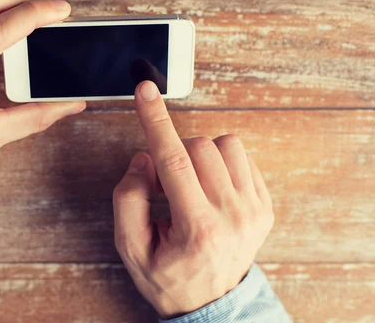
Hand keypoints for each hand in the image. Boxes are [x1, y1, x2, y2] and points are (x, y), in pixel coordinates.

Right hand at [113, 81, 273, 317]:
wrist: (212, 304)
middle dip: (174, 154)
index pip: (173, 161)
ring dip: (200, 155)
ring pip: (226, 145)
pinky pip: (243, 158)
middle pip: (199, 147)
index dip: (156, 121)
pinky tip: (210, 188)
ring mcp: (254, 211)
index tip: (146, 92)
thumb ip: (128, 199)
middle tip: (166, 185)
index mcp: (197, 228)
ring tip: (190, 184)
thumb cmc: (168, 277)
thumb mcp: (130, 248)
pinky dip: (220, 163)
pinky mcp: (265, 206)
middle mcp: (232, 216)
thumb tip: (144, 159)